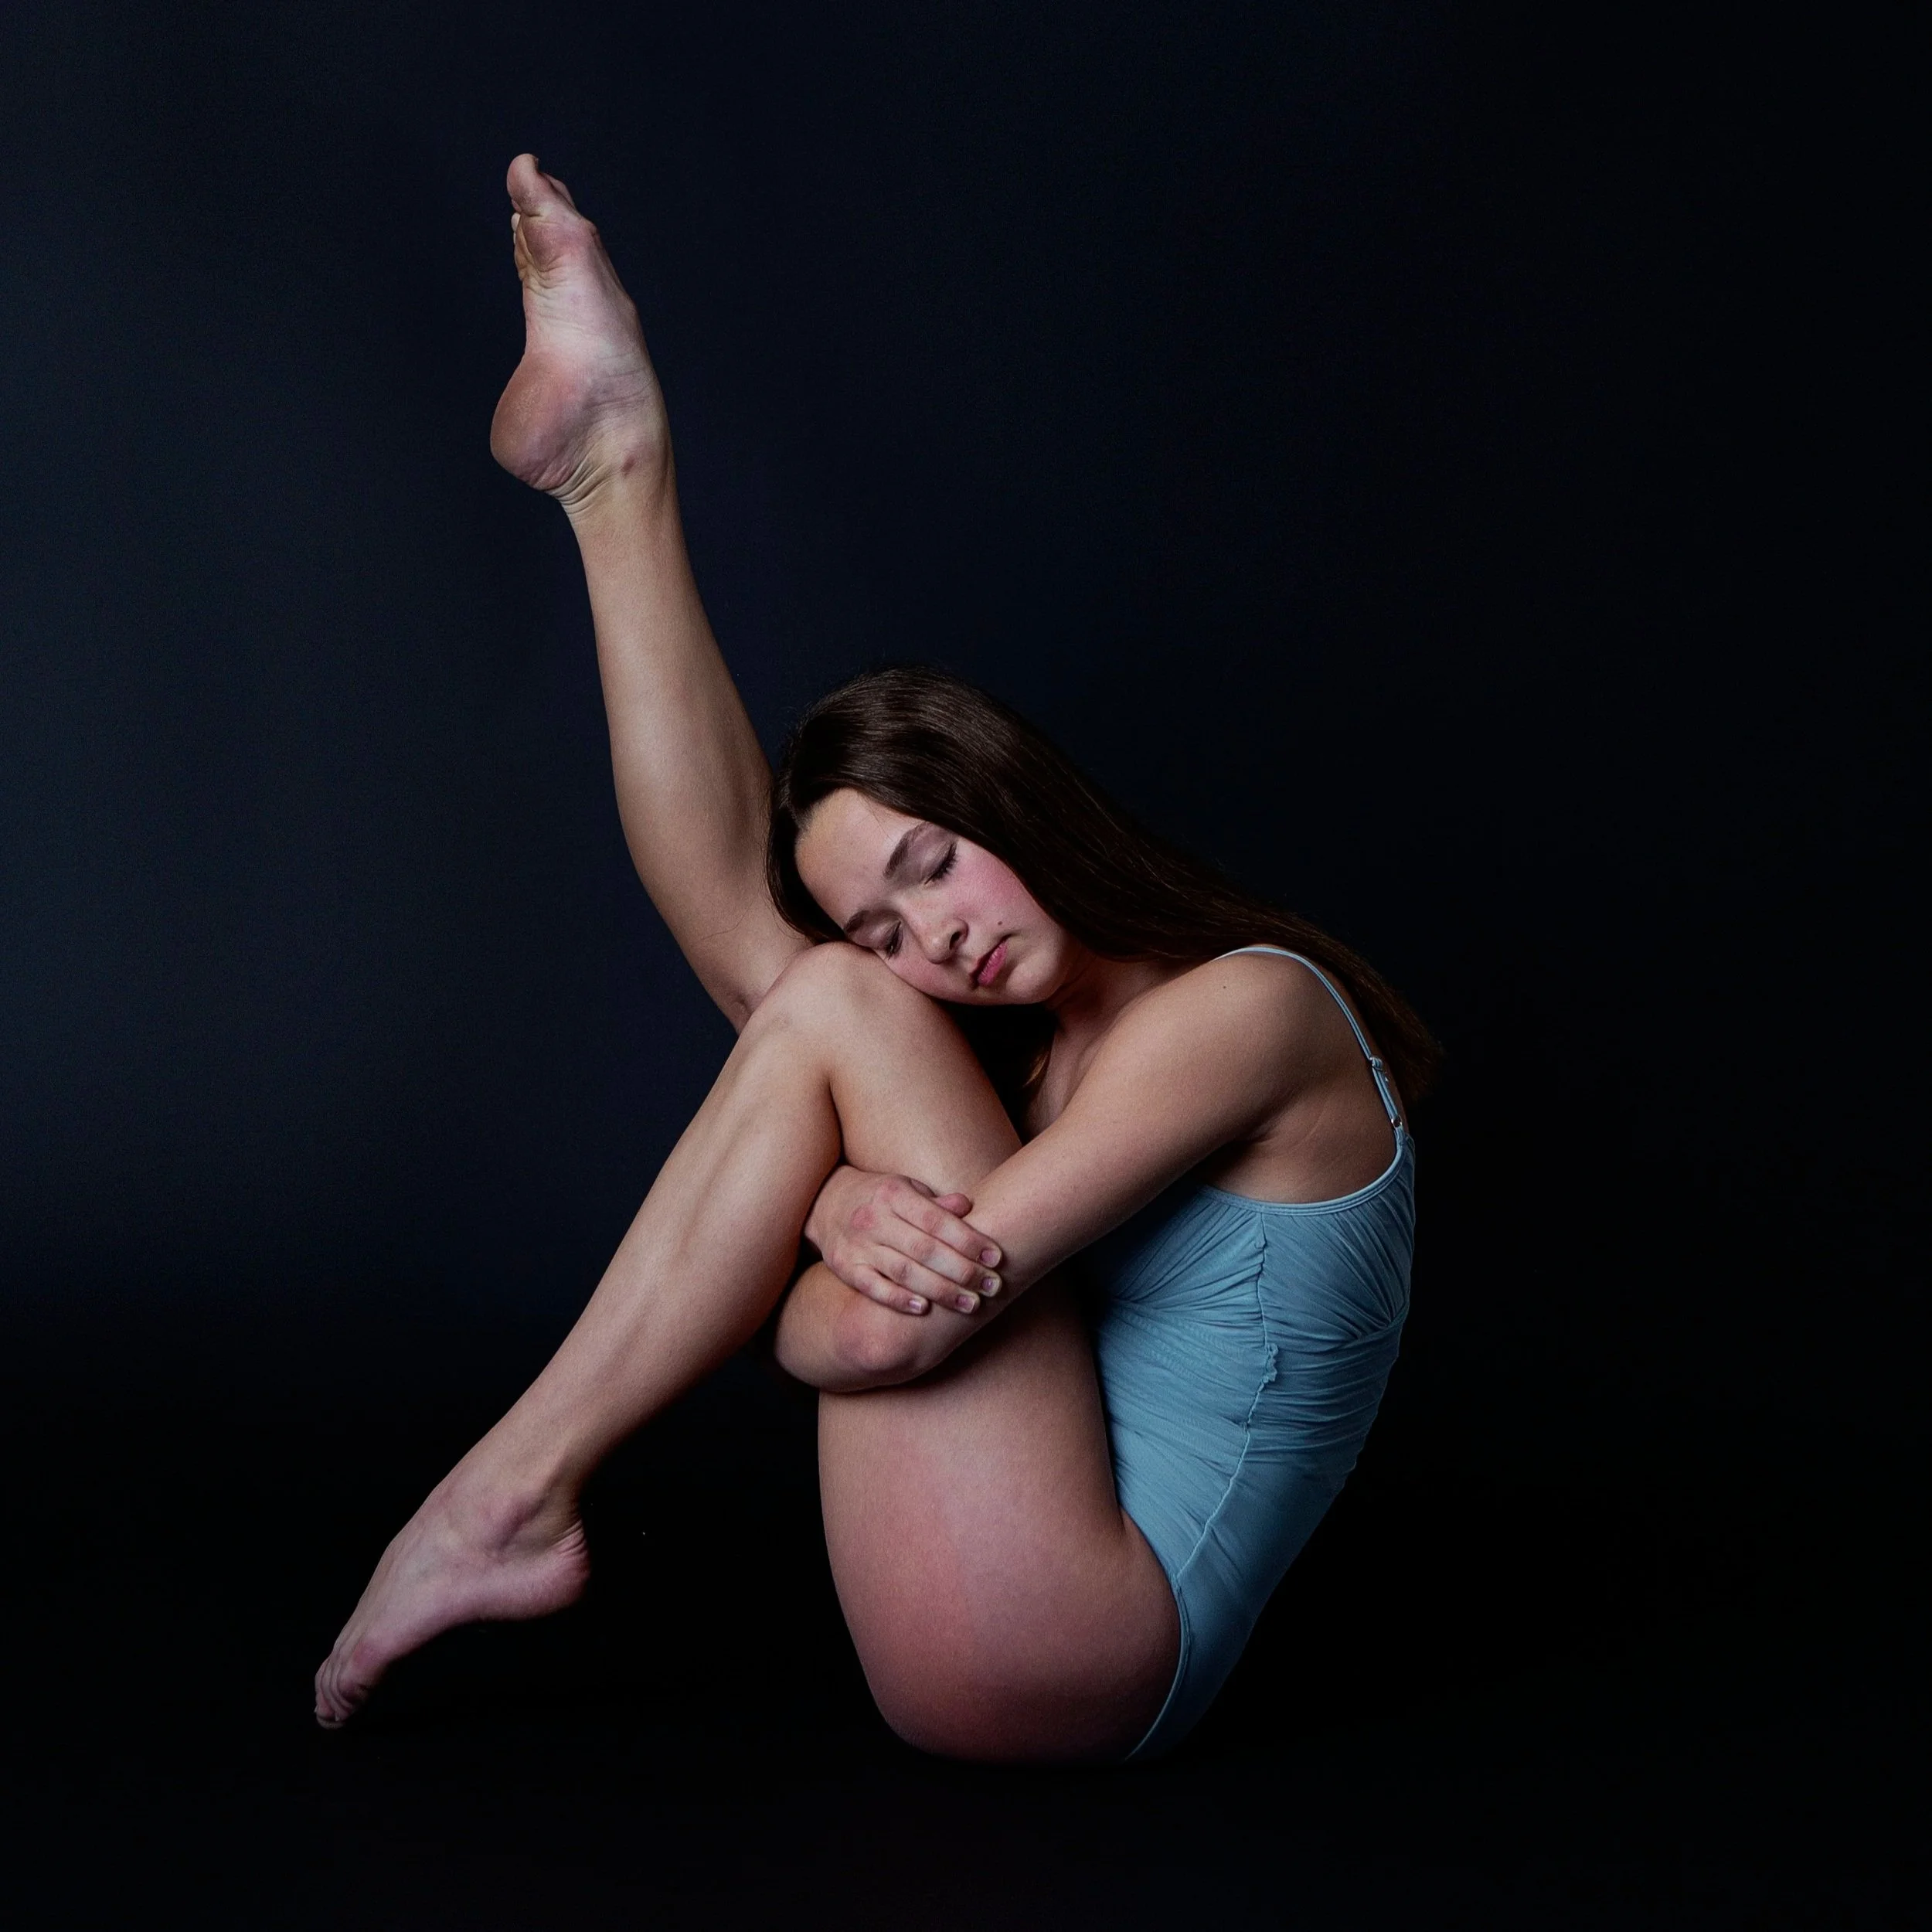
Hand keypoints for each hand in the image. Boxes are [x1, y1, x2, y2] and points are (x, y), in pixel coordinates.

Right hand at [803, 1167, 1003, 1315]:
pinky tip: (923, 1309)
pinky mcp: (846, 1268)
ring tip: (970, 1304)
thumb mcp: (906, 1188)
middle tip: (992, 1286)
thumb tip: (969, 1205)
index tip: (996, 1257)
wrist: (827, 1203)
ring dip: (940, 1291)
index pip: (937, 1220)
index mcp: (894, 1194)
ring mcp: (858, 1245)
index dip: (968, 1240)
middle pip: (924, 1249)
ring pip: (904, 1272)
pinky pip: (873, 1288)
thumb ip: (936, 1203)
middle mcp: (874, 1219)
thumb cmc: (881, 1197)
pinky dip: (898, 1299)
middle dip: (962, 1271)